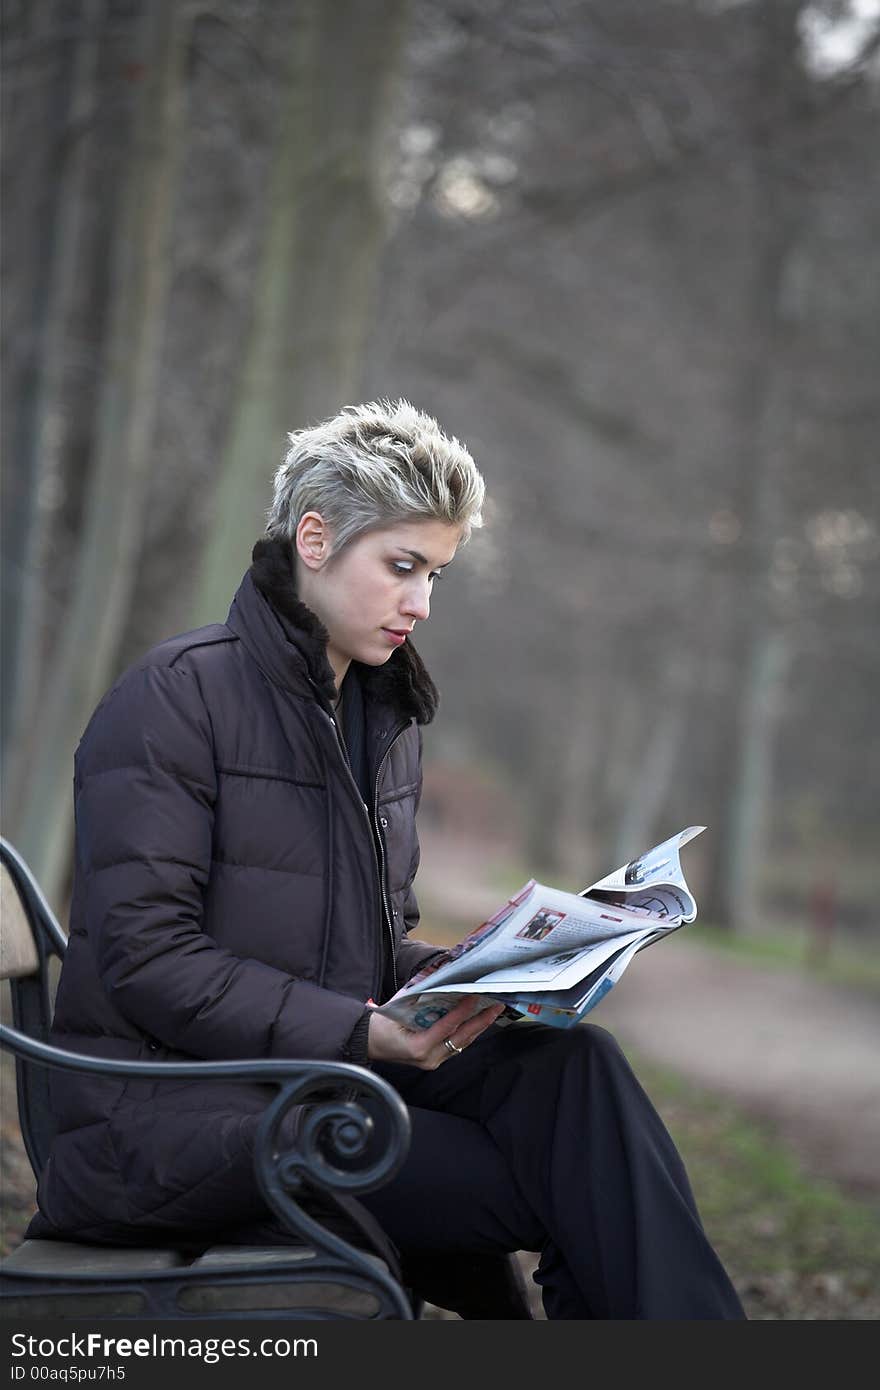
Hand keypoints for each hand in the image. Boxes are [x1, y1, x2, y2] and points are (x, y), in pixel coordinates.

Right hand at [367, 994, 504, 1067]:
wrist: (368, 1042)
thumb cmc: (381, 1023)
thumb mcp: (399, 1004)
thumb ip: (420, 992)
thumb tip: (440, 975)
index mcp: (418, 1046)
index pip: (447, 1026)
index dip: (463, 1010)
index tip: (475, 996)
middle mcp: (429, 1058)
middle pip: (461, 1038)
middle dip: (481, 1021)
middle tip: (496, 1005)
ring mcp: (433, 1062)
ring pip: (462, 1043)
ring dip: (478, 1027)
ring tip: (492, 1011)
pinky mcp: (435, 1060)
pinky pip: (456, 1046)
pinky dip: (467, 1033)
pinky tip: (477, 1021)